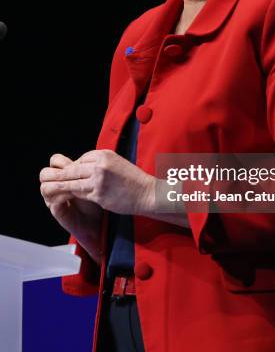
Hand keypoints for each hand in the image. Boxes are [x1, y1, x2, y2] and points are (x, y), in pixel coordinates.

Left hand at [40, 149, 155, 215]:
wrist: (148, 193)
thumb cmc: (134, 180)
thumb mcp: (117, 163)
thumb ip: (100, 164)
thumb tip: (82, 168)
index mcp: (105, 154)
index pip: (82, 159)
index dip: (75, 167)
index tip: (71, 174)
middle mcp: (101, 165)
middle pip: (74, 169)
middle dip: (63, 176)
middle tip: (50, 180)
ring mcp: (99, 180)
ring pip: (74, 182)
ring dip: (62, 186)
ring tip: (49, 189)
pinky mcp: (99, 194)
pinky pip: (80, 194)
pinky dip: (72, 195)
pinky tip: (65, 197)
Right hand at [40, 153, 103, 263]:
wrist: (99, 221)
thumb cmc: (99, 198)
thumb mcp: (95, 181)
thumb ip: (87, 170)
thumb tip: (86, 157)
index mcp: (64, 177)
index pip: (55, 162)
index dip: (65, 162)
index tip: (80, 164)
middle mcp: (56, 188)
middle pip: (45, 173)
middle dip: (59, 172)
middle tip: (73, 174)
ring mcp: (54, 200)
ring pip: (45, 187)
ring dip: (59, 184)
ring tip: (74, 185)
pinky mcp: (58, 212)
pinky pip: (52, 202)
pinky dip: (62, 196)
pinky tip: (73, 194)